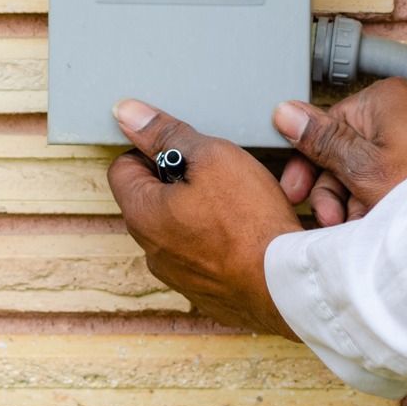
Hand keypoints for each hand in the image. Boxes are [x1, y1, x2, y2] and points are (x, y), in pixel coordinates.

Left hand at [108, 99, 301, 336]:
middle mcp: (151, 250)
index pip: (123, 166)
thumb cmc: (249, 221)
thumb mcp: (212, 156)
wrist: (283, 286)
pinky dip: (219, 238)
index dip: (153, 148)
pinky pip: (203, 253)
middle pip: (153, 196)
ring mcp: (178, 275)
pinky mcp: (205, 291)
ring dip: (202, 209)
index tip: (184, 146)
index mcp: (141, 214)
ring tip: (240, 201)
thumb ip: (167, 134)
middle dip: (182, 178)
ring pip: (180, 226)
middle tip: (219, 170)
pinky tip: (248, 231)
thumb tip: (127, 114)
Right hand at [275, 78, 406, 226]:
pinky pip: (396, 175)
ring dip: (358, 201)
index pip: (328, 125)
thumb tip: (284, 111)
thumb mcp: (363, 168)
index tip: (298, 196)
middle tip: (335, 223)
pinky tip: (383, 225)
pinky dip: (384, 200)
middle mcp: (406, 108)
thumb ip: (322, 141)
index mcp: (385, 98)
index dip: (310, 165)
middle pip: (348, 149)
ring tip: (363, 228)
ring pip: (371, 167)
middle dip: (337, 191)